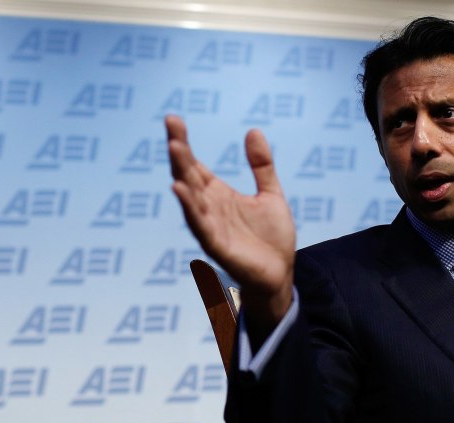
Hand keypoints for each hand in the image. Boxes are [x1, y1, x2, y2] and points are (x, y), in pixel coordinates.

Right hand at [166, 115, 294, 333]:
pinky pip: (199, 225)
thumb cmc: (271, 238)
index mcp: (218, 194)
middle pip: (188, 175)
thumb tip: (253, 131)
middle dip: (179, 151)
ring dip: (180, 173)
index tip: (172, 118)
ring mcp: (211, 226)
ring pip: (190, 196)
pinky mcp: (217, 245)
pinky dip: (188, 207)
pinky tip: (179, 189)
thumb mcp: (270, 193)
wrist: (281, 272)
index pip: (194, 164)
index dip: (183, 142)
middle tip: (171, 125)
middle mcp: (209, 207)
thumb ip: (261, 165)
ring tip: (174, 148)